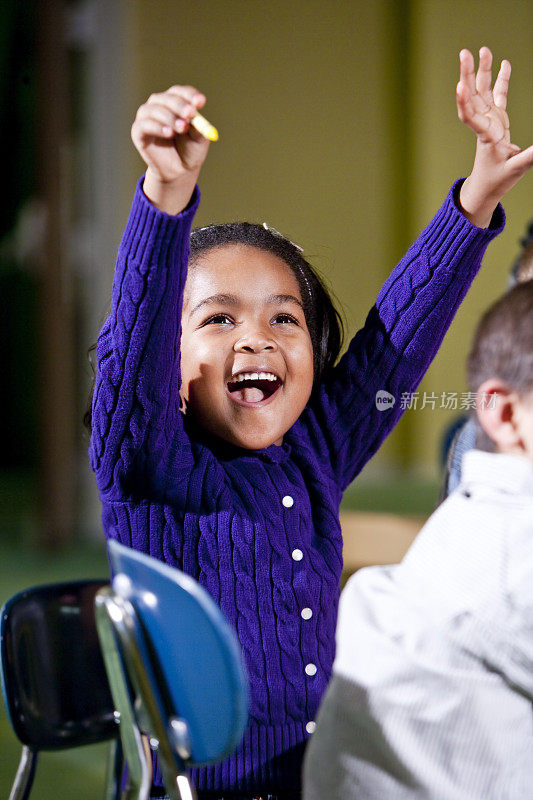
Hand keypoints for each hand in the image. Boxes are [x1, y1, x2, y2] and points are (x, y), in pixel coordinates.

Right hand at [131, 85, 211, 213]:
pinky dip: (156, 127)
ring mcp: (147, 117)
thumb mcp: (198, 140)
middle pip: (168, 98)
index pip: (181, 92)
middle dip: (180, 105)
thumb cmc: (189, 151)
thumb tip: (195, 118)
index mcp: (176, 103)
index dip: (190, 95)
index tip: (200, 102)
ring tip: (182, 128)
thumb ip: (198, 129)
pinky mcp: (138, 131)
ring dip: (169, 117)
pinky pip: (144, 125)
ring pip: (154, 109)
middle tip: (190, 114)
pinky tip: (168, 133)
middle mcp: (160, 105)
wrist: (179, 171)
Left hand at [457, 47, 532, 226]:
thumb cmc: (497, 180)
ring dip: (482, 71)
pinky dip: (500, 80)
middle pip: (473, 96)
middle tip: (465, 53)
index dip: (464, 103)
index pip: (471, 117)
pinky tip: (504, 63)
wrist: (486, 186)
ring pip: (483, 91)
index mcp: (485, 137)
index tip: (459, 86)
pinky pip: (498, 95)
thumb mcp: (515, 169)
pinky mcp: (496, 120)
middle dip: (468, 74)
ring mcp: (489, 120)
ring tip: (483, 50)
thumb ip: (530, 156)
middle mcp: (484, 124)